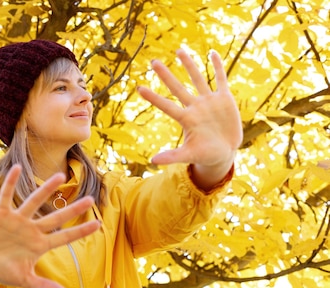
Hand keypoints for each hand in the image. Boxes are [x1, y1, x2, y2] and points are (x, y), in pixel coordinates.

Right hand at [0, 165, 99, 287]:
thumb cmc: (2, 269)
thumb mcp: (23, 280)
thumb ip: (44, 286)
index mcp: (39, 245)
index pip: (64, 238)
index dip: (80, 232)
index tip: (98, 225)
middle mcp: (31, 229)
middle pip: (55, 218)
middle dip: (72, 210)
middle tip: (91, 200)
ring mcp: (16, 220)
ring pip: (34, 201)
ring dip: (46, 189)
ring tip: (59, 176)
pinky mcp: (0, 213)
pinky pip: (6, 195)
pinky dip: (10, 182)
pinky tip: (16, 168)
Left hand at [138, 49, 241, 187]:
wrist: (224, 152)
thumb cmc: (205, 155)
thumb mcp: (189, 156)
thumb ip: (172, 156)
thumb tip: (153, 162)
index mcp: (186, 119)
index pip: (167, 105)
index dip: (154, 98)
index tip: (139, 88)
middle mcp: (195, 107)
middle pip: (178, 88)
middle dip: (166, 75)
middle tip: (153, 62)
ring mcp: (209, 101)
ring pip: (198, 78)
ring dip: (189, 64)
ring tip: (178, 50)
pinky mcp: (224, 99)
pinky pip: (221, 79)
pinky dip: (218, 67)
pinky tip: (212, 53)